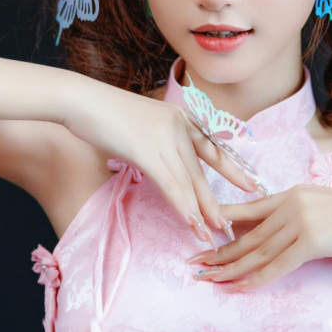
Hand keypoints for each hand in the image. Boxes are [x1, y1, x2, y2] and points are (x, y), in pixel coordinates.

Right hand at [59, 72, 257, 244]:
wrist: (79, 99)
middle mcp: (177, 124)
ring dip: (200, 210)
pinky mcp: (147, 149)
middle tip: (229, 223)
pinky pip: (170, 183)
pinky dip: (181, 205)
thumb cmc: (102, 114)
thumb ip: (155, 143)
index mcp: (179, 117)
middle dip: (215, 200)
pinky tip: (190, 221)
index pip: (211, 147)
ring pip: (188, 180)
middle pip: (201, 170)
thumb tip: (160, 164)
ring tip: (211, 231)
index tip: (252, 184)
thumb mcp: (140, 126)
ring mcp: (164, 136)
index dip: (232, 168)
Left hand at [186, 184, 331, 290]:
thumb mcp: (322, 207)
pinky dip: (256, 280)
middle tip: (194, 264)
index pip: (248, 210)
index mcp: (291, 193)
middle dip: (219, 252)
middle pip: (247, 235)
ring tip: (208, 280)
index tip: (202, 236)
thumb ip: (297, 215)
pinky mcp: (312, 241)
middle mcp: (290, 204)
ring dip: (230, 269)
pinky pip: (277, 266)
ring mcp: (300, 222)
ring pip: (257, 251)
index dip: (222, 224)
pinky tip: (239, 289)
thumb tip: (278, 233)